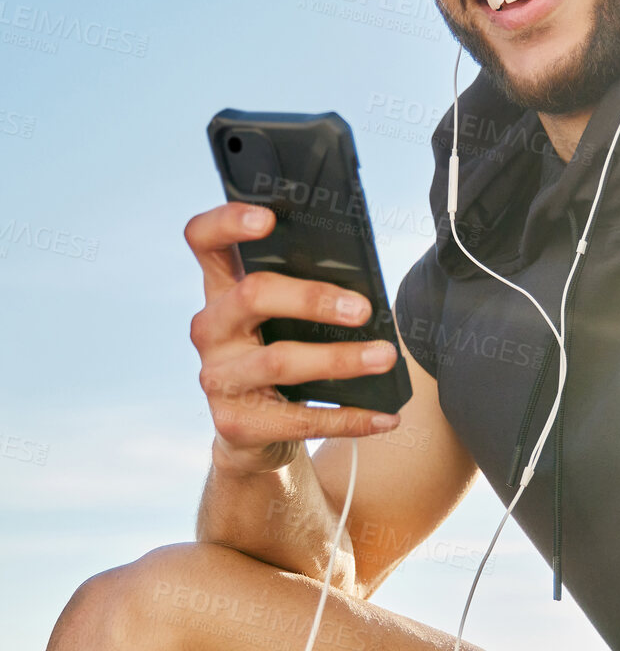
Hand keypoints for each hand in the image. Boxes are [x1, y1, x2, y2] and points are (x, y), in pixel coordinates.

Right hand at [184, 201, 402, 473]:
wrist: (253, 432)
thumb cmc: (279, 355)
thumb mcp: (281, 320)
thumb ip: (304, 294)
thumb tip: (367, 291)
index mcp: (221, 290)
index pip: (204, 241)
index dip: (227, 223)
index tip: (269, 218)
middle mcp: (210, 328)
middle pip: (252, 295)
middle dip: (312, 298)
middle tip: (363, 309)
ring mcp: (217, 377)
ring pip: (279, 360)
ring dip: (340, 359)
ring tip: (385, 357)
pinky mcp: (235, 422)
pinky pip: (299, 419)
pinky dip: (349, 417)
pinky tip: (384, 416)